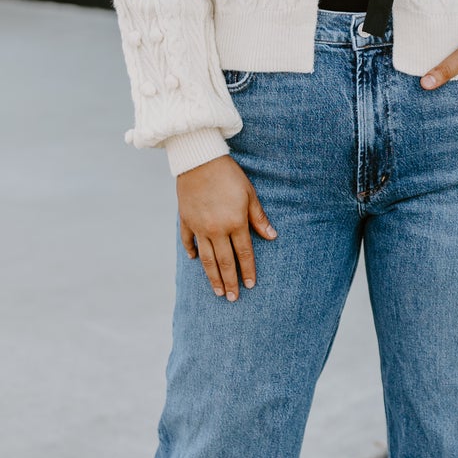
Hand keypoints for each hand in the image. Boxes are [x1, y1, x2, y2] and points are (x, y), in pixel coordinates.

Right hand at [177, 155, 276, 301]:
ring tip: (218, 291)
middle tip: (233, 298)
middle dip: (230, 281)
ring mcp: (199, 227)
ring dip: (212, 276)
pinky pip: (188, 241)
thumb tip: (272, 237)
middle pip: (224, 262)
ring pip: (207, 258)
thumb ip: (258, 218)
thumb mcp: (249, 194)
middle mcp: (216, 229)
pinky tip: (195, 260)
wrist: (199, 159)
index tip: (250, 285)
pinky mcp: (185, 220)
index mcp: (235, 223)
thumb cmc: (229, 175)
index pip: (244, 253)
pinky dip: (192, 252)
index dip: (248, 270)